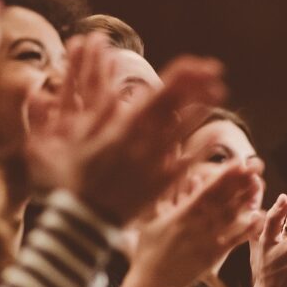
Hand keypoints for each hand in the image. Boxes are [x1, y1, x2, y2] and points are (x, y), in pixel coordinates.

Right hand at [34, 36, 226, 223]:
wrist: (83, 222)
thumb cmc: (71, 179)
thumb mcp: (69, 140)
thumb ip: (82, 112)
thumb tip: (88, 89)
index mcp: (123, 127)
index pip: (159, 94)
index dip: (184, 76)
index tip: (200, 64)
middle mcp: (143, 143)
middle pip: (177, 108)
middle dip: (198, 86)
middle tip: (216, 71)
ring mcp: (153, 164)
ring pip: (184, 132)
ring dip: (201, 110)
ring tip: (217, 94)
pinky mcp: (160, 185)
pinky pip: (185, 165)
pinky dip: (200, 149)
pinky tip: (214, 136)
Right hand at [120, 158, 265, 286]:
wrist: (153, 285)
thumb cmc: (149, 251)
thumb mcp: (151, 220)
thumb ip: (166, 198)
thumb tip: (178, 176)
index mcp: (180, 215)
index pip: (205, 192)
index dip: (222, 177)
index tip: (237, 163)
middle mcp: (196, 226)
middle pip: (222, 201)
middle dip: (238, 183)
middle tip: (255, 168)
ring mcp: (206, 242)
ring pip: (230, 218)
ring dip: (245, 201)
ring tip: (259, 186)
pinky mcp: (213, 257)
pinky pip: (233, 241)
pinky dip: (246, 229)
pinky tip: (259, 217)